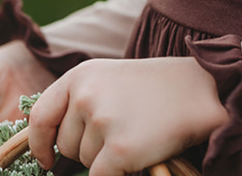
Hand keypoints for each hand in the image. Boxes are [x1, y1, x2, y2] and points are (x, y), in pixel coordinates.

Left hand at [27, 57, 227, 175]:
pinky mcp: (119, 149)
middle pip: (66, 144)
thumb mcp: (110, 80)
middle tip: (123, 131)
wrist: (201, 91)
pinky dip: (115, 174)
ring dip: (106, 159)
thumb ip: (80, 101)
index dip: (40, 143)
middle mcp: (85, 96)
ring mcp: (102, 122)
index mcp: (80, 76)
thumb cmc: (156, 89)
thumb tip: (51, 143)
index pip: (40, 117)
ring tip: (136, 135)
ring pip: (85, 161)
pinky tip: (135, 159)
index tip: (47, 159)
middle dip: (88, 148)